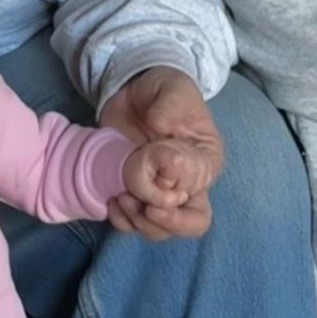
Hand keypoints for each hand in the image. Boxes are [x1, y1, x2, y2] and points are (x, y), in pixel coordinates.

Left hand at [100, 68, 220, 240]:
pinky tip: (111, 202)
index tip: (155, 154)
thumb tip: (160, 125)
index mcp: (205, 160)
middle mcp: (188, 185)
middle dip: (166, 221)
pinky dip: (122, 222)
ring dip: (139, 222)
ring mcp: (161, 195)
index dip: (178, 179)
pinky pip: (133, 226)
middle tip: (144, 206)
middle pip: (191, 223)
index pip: (199, 184)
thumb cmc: (163, 90)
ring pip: (160, 231)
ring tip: (121, 197)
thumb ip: (170, 103)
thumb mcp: (172, 86)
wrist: (132, 94)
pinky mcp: (137, 197)